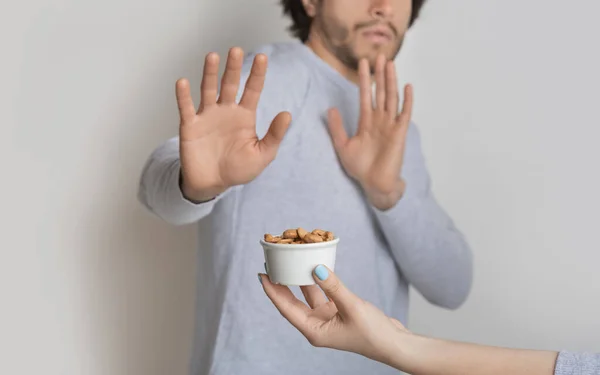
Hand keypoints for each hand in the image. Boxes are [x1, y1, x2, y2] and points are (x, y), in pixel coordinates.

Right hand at [176, 47, 291, 201]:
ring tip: (212, 56)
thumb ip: (274, 135)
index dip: (257, 74)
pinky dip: (184, 96)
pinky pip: (186, 108)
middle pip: (230, 84)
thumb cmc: (238, 169)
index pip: (252, 90)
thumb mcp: (262, 155)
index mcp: (245, 116)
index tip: (263, 57)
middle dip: (233, 67)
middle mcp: (226, 111)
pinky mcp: (190, 126)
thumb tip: (287, 114)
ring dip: (209, 74)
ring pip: (208, 90)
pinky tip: (183, 82)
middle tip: (236, 50)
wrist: (213, 184)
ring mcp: (207, 116)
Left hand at [259, 266, 410, 364]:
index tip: (262, 274)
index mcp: (314, 331)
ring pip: (307, 296)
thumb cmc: (373, 333)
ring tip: (289, 262)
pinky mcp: (338, 313)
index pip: (286, 308)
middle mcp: (317, 326)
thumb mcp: (351, 306)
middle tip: (270, 264)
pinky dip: (318, 281)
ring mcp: (327, 319)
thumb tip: (315, 268)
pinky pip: (322, 294)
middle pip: (292, 302)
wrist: (394, 344)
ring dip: (299, 280)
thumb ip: (333, 286)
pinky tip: (314, 267)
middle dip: (280, 284)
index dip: (273, 291)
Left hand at [327, 54, 413, 209]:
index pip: (365, 96)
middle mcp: (380, 121)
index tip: (363, 63)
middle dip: (380, 75)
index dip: (365, 79)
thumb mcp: (343, 145)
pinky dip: (407, 100)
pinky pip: (404, 114)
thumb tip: (330, 109)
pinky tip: (407, 86)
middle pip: (380, 92)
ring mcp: (390, 125)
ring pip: (392, 98)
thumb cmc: (360, 168)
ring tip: (390, 64)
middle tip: (380, 55)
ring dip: (391, 81)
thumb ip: (337, 128)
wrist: (373, 184)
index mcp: (366, 122)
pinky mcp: (399, 133)